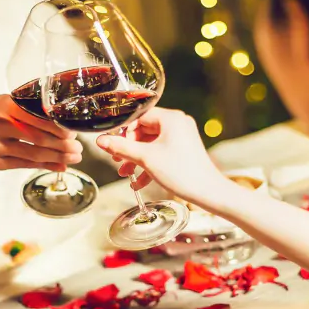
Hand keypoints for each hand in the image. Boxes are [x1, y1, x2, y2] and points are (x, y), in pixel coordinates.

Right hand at [0, 94, 82, 170]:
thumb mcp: (10, 104)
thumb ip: (34, 110)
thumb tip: (67, 125)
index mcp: (3, 106)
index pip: (37, 118)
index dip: (57, 127)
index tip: (73, 132)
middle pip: (37, 138)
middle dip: (62, 145)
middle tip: (78, 148)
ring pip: (33, 154)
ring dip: (58, 157)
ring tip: (74, 157)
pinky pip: (25, 165)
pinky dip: (46, 165)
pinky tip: (60, 165)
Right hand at [95, 107, 225, 202]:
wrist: (208, 192)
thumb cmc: (181, 172)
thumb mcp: (146, 159)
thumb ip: (121, 148)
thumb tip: (100, 140)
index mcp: (171, 118)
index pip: (139, 116)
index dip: (124, 131)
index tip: (113, 143)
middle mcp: (178, 124)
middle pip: (144, 130)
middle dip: (129, 148)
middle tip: (116, 159)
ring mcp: (182, 137)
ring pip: (151, 144)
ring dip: (136, 159)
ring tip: (125, 173)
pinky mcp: (183, 151)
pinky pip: (161, 153)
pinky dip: (149, 165)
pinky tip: (138, 182)